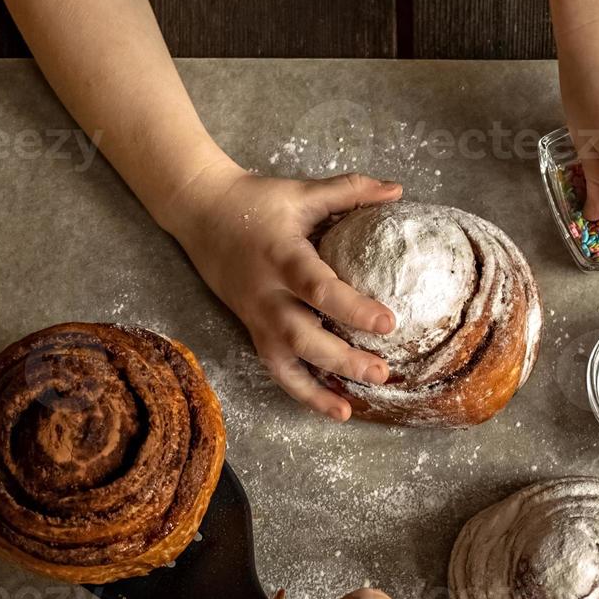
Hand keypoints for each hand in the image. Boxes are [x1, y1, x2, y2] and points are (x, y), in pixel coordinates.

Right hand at [172, 162, 403, 420]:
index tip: (388, 322)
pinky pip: (276, 369)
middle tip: (381, 371)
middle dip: (341, 359)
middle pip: (301, 337)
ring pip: (284, 363)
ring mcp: (256, 317)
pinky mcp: (252, 330)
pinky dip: (302, 392)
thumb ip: (350, 191)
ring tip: (351, 408)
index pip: (317, 288)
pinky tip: (333, 408)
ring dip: (317, 389)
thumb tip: (397, 191)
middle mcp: (266, 294)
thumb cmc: (256, 202)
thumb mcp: (303, 192)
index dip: (352, 308)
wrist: (200, 213)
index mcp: (282, 257)